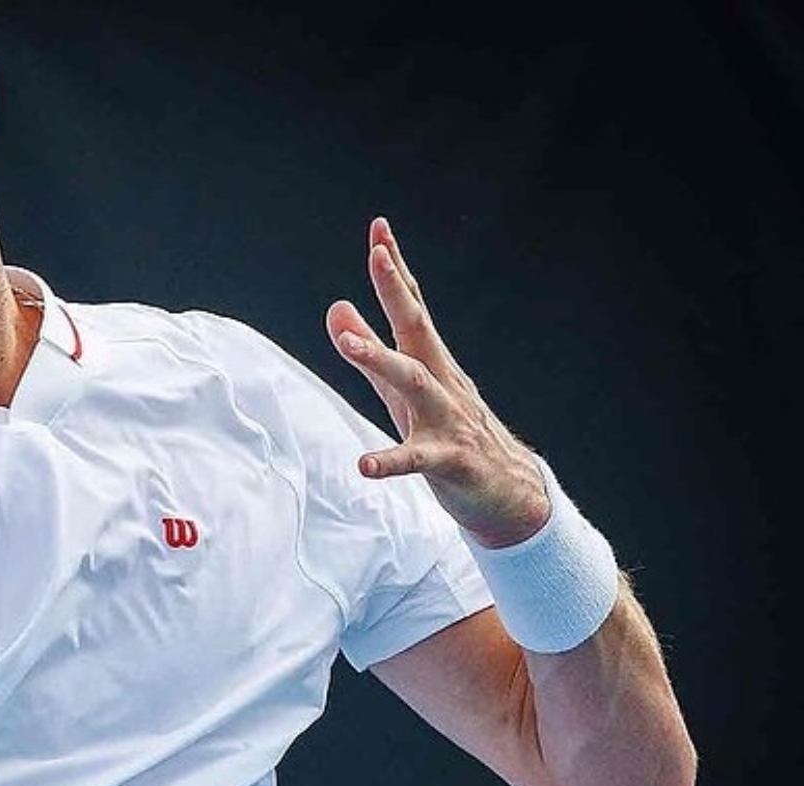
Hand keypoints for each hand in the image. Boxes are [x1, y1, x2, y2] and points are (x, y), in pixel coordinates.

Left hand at [325, 217, 549, 548]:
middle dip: (397, 292)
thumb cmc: (449, 437)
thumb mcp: (400, 391)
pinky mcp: (450, 462)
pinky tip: (365, 465)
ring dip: (382, 361)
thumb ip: (367, 351)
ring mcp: (448, 421)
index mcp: (430, 365)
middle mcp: (442, 384)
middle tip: (378, 255)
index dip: (394, 271)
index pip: (410, 309)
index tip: (379, 230)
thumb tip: (336, 307)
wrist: (510, 494)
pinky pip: (418, 460)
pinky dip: (391, 461)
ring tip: (349, 344)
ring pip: (415, 385)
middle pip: (417, 331)